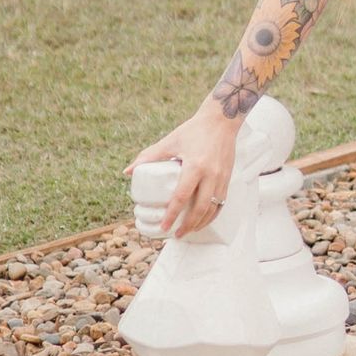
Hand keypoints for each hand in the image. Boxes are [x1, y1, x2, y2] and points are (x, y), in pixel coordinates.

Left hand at [129, 101, 243, 236]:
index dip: (172, 214)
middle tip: (175, 234)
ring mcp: (222, 178)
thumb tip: (127, 172)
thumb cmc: (193, 130)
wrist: (221, 121)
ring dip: (200, 223)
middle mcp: (211, 175)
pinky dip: (212, 215)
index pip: (182, 197)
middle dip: (187, 225)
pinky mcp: (228, 179)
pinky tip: (203, 221)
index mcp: (195, 166)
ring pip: (212, 209)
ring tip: (188, 231)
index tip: (164, 226)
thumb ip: (149, 156)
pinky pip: (221, 203)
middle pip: (200, 208)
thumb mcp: (169, 142)